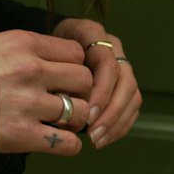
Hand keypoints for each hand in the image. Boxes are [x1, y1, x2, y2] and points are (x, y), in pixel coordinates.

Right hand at [0, 30, 93, 155]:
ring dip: (75, 119)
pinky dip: (67, 145)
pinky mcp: (24, 135)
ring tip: (60, 121)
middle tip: (65, 98)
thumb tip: (62, 62)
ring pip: (82, 111)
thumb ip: (31, 50)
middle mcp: (31, 71)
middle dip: (79, 91)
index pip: (75, 51)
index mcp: (25, 43)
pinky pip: (68, 144)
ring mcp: (29, 104)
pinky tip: (56, 140)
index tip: (62, 74)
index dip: (73, 64)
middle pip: (84, 79)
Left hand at [52, 18, 141, 147]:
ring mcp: (121, 63)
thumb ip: (55, 71)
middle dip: (111, 112)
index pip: (107, 63)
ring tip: (97, 140)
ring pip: (132, 95)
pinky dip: (119, 125)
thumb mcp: (42, 53)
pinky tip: (103, 138)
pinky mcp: (125, 82)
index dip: (101, 91)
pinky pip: (132, 105)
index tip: (86, 114)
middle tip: (93, 133)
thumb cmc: (41, 52)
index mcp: (91, 32)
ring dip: (116, 122)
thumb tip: (65, 103)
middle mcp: (111, 46)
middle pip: (125, 81)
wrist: (47, 47)